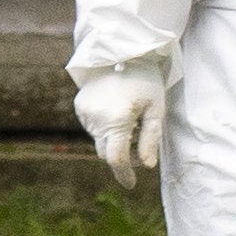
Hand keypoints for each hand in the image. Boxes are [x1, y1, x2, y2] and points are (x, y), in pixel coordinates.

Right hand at [74, 67, 166, 190]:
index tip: (131, 184)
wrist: (121, 50)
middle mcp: (96, 119)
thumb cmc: (145, 79)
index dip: (124, 175)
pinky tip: (115, 106)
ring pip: (99, 139)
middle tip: (138, 137)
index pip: (117, 159)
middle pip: (106, 152)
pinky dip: (104, 124)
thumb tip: (147, 165)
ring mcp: (85, 113)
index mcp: (117, 121)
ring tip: (127, 114)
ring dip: (112, 136)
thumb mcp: (155, 109)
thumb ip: (150, 139)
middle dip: (120, 153)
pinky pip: (92, 126)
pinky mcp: (80, 106)